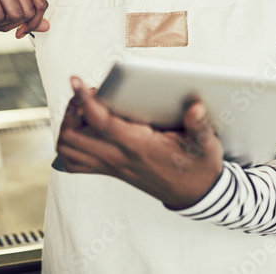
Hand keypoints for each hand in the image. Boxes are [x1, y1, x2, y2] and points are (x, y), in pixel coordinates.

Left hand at [56, 76, 223, 208]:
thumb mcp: (206, 145)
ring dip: (69, 126)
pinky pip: (74, 162)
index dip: (85, 101)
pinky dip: (71, 145)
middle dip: (73, 110)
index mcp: (139, 147)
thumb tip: (196, 107)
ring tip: (84, 108)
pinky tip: (85, 129)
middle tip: (88, 94)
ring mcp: (111, 166)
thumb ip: (200, 125)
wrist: (194, 195)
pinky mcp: (110, 171)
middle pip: (73, 136)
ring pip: (69, 150)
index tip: (76, 81)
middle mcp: (119, 158)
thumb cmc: (198, 166)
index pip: (102, 123)